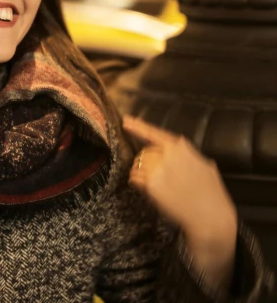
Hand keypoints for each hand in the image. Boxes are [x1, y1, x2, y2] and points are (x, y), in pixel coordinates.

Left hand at [123, 116, 236, 286]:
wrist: (210, 216)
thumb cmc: (211, 193)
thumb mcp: (204, 165)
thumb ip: (188, 156)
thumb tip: (180, 152)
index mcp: (181, 147)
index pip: (154, 133)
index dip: (138, 126)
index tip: (126, 121)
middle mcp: (167, 154)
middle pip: (144, 152)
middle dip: (148, 163)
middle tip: (160, 178)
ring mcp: (157, 168)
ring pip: (138, 165)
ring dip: (142, 173)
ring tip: (158, 185)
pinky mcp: (150, 184)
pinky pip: (134, 178)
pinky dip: (138, 183)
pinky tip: (151, 191)